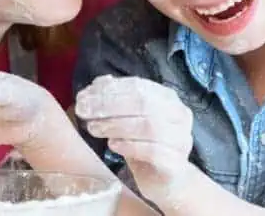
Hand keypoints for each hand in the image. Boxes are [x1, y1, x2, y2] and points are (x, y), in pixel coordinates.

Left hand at [75, 75, 193, 206]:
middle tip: (84, 111)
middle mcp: (178, 115)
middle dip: (108, 105)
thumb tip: (96, 84)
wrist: (164, 180)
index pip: (137, 86)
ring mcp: (180, 139)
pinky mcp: (175, 163)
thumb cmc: (143, 144)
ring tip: (94, 128)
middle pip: (142, 103)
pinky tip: (113, 145)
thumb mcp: (128, 119)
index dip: (109, 89)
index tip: (84, 96)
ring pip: (147, 126)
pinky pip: (153, 152)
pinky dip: (130, 146)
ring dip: (116, 125)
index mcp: (167, 97)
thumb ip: (115, 99)